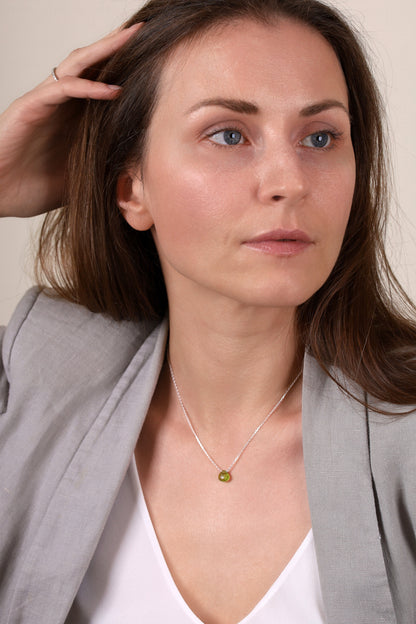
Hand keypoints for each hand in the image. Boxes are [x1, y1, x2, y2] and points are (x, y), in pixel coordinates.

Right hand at [0, 23, 141, 217]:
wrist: (0, 196)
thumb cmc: (35, 188)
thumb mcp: (85, 179)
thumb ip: (108, 170)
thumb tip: (141, 176)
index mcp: (75, 117)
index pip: (103, 82)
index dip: (126, 69)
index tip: (156, 61)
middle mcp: (61, 104)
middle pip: (92, 65)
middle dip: (117, 46)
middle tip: (145, 31)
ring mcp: (45, 102)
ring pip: (76, 66)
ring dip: (104, 51)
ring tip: (131, 38)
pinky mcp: (30, 108)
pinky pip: (61, 89)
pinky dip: (86, 87)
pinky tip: (112, 89)